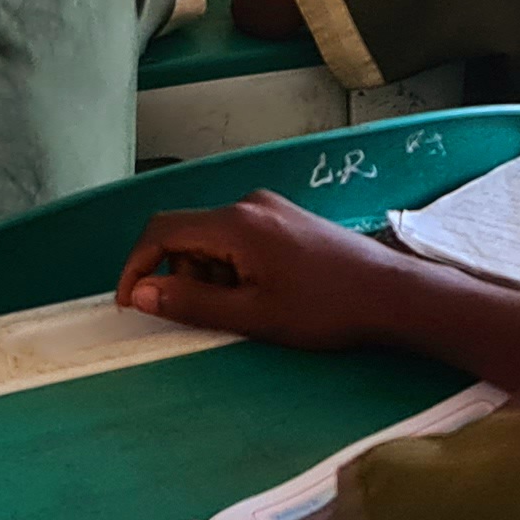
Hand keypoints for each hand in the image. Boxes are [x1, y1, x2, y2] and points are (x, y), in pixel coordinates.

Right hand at [119, 193, 411, 347]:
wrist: (389, 293)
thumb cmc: (325, 308)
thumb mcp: (253, 315)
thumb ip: (192, 303)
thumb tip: (142, 294)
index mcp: (236, 222)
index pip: (163, 230)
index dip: (137, 266)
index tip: (130, 303)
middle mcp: (249, 203)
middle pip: (189, 235)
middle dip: (183, 277)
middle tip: (209, 317)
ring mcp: (269, 208)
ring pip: (214, 239)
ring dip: (211, 275)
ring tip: (248, 309)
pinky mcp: (285, 218)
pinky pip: (238, 238)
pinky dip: (233, 267)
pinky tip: (263, 294)